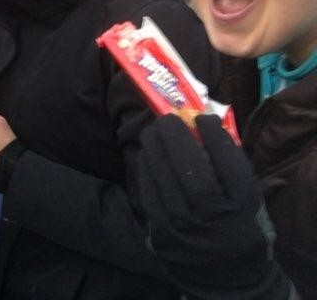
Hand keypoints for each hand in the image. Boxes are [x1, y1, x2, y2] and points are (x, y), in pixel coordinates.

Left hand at [137, 114, 292, 298]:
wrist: (227, 278)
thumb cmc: (240, 228)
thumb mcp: (251, 201)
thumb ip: (232, 167)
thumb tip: (203, 124)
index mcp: (244, 206)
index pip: (228, 161)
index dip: (213, 134)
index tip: (203, 118)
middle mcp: (214, 217)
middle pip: (191, 168)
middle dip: (176, 136)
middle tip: (168, 119)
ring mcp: (185, 226)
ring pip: (164, 178)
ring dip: (155, 148)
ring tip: (153, 131)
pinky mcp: (162, 232)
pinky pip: (149, 192)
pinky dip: (146, 169)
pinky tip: (147, 155)